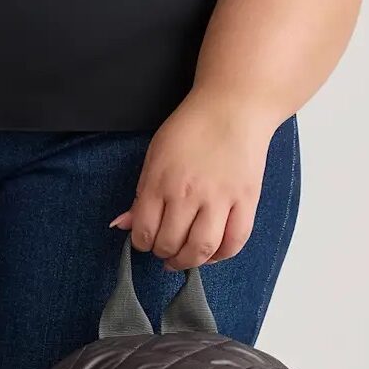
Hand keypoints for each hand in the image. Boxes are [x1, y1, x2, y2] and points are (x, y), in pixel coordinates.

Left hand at [109, 90, 279, 269]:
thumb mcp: (155, 155)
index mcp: (160, 181)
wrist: (233, 107)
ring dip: (189, 262)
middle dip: (163, 253)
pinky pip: (235, 241)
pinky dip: (222, 255)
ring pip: (202, 249)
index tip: (145, 240)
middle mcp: (188, 193)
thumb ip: (140, 193)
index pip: (143, 230)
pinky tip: (212, 253)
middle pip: (170, 243)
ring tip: (184, 258)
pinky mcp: (247, 200)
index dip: (141, 242)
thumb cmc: (191, 127)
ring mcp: (219, 198)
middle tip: (165, 250)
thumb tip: (122, 224)